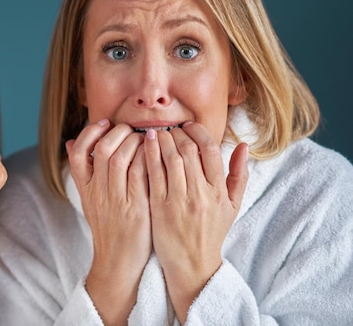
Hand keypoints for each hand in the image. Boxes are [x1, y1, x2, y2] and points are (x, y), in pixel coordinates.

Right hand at [66, 119, 150, 324]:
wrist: (117, 262)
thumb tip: (68, 141)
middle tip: (130, 129)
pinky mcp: (135, 208)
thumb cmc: (108, 227)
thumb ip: (83, 171)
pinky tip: (154, 154)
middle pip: (102, 150)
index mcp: (85, 189)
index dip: (90, 132)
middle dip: (117, 132)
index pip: (78, 152)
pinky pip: (139, 173)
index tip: (105, 122)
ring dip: (134, 142)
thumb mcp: (89, 198)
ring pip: (120, 157)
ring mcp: (116, 200)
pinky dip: (146, 158)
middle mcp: (97, 192)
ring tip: (144, 138)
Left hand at [144, 121, 247, 321]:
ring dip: (162, 141)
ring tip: (158, 134)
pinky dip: (148, 156)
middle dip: (177, 133)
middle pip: (188, 151)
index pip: (210, 150)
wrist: (192, 264)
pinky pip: (152, 174)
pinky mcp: (158, 207)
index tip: (188, 126)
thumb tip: (244, 146)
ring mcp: (178, 201)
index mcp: (219, 192)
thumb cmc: (211, 232)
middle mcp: (200, 195)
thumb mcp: (232, 206)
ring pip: (169, 159)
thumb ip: (239, 175)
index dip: (198, 132)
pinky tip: (144, 146)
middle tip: (170, 128)